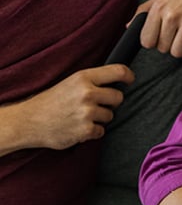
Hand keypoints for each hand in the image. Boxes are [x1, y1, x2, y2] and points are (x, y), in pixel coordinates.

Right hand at [12, 65, 133, 151]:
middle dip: (111, 103)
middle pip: (119, 97)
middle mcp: (87, 93)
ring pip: (110, 115)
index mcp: (84, 78)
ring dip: (100, 118)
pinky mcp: (85, 130)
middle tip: (97, 105)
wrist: (28, 121)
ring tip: (81, 117)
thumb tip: (119, 80)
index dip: (129, 76)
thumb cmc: (51, 101)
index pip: (118, 71)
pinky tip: (78, 127)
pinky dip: (92, 132)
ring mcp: (87, 112)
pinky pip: (101, 131)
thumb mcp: (71, 82)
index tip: (130, 80)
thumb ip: (93, 81)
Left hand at [136, 0, 181, 57]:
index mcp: (158, 8)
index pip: (146, 41)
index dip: (153, 41)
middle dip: (169, 44)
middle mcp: (172, 16)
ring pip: (178, 52)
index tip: (161, 37)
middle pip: (163, 48)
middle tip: (177, 34)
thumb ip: (143, 11)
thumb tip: (128, 26)